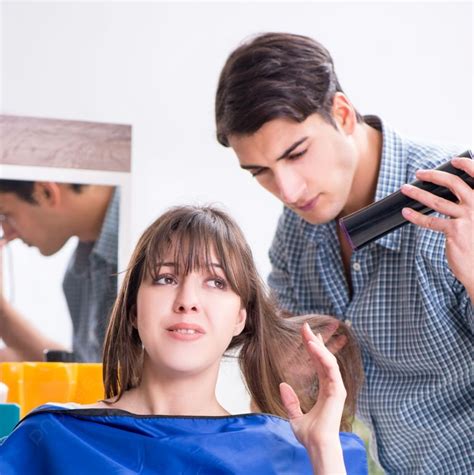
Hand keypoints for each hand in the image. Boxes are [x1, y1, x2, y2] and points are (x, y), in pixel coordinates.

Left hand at [280, 323, 346, 474]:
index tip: (308, 335)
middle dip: (315, 341)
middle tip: (306, 326)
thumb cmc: (309, 435)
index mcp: (324, 389)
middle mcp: (332, 386)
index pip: (319, 363)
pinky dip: (322, 355)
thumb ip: (290, 401)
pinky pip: (330, 368)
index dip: (314, 349)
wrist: (316, 445)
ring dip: (318, 345)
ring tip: (307, 333)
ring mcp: (336, 387)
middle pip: (324, 358)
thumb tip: (283, 385)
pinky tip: (313, 346)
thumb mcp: (295, 416)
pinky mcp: (337, 390)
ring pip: (328, 360)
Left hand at [401, 157, 473, 296]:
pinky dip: (415, 216)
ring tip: (405, 189)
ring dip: (417, 193)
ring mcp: (467, 218)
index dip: (466, 165)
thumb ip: (469, 205)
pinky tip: (406, 212)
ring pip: (436, 201)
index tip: (452, 161)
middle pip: (453, 184)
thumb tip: (451, 195)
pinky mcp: (455, 232)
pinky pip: (430, 221)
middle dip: (434, 176)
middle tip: (419, 173)